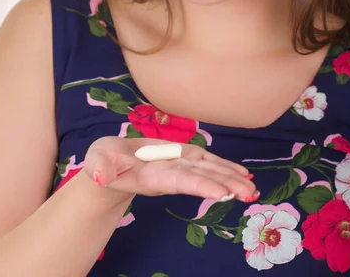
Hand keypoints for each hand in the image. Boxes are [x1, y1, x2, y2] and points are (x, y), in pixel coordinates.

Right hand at [83, 136, 257, 201]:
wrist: (109, 167)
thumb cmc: (101, 165)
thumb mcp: (97, 164)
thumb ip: (99, 170)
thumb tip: (97, 175)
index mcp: (153, 177)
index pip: (181, 181)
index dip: (201, 185)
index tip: (222, 192)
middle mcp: (170, 174)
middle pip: (201, 178)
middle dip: (225, 184)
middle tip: (250, 193)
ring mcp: (177, 165)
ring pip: (208, 170)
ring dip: (230, 177)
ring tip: (252, 187)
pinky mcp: (180, 156)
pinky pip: (205, 161)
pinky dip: (223, 166)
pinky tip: (241, 173)